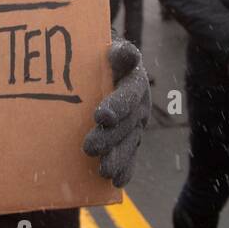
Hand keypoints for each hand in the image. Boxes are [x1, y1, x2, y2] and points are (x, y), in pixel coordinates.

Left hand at [82, 39, 150, 188]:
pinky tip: (116, 182)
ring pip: (130, 141)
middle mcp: (139, 100)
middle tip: (89, 148)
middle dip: (110, 137)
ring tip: (104, 170)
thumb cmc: (96, 52)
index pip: (128, 92)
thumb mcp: (102, 45)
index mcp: (133, 76)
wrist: (102, 61)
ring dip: (118, 157)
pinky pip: (130, 154)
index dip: (118, 105)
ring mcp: (136, 120)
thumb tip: (125, 53)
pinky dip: (125, 168)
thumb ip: (115, 51)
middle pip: (127, 122)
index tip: (101, 116)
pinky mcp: (130, 135)